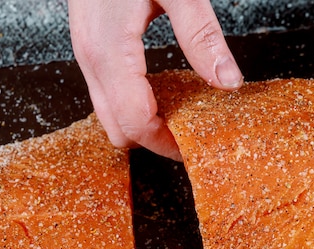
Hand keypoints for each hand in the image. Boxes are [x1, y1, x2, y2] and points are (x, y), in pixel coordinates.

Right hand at [68, 0, 243, 159]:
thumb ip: (202, 36)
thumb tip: (227, 82)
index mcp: (108, 49)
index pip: (135, 122)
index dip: (166, 143)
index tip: (195, 146)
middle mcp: (90, 58)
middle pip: (116, 130)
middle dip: (153, 140)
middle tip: (190, 134)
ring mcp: (85, 54)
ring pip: (108, 115)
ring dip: (142, 123)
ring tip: (179, 114)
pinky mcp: (90, 48)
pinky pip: (106, 94)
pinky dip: (132, 104)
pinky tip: (159, 91)